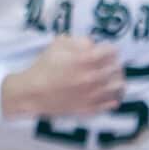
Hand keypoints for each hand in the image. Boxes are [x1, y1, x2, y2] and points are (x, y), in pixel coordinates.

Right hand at [1, 35, 122, 119]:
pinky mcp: (88, 108)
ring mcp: (92, 94)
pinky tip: (107, 95)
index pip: (112, 51)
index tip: (106, 51)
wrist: (30, 94)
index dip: (109, 49)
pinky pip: (110, 103)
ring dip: (116, 80)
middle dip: (113, 64)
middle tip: (108, 64)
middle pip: (117, 68)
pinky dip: (112, 98)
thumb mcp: (57, 45)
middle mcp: (93, 77)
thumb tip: (93, 44)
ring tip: (111, 79)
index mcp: (86, 60)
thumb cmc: (43, 67)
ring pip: (118, 86)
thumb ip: (78, 41)